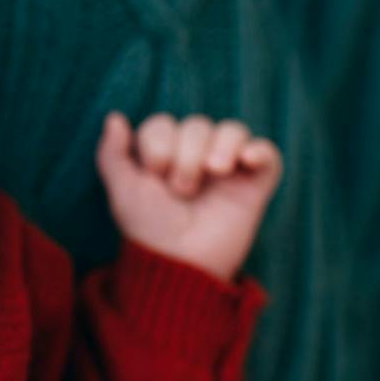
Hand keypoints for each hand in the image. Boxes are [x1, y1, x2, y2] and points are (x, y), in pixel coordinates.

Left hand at [95, 112, 282, 281]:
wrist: (183, 263)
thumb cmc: (150, 229)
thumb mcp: (123, 192)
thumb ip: (111, 155)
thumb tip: (115, 117)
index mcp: (165, 154)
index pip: (163, 124)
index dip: (157, 146)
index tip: (155, 177)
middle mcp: (197, 155)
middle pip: (197, 124)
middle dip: (187, 154)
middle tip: (182, 189)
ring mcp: (228, 168)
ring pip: (232, 130)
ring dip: (221, 146)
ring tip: (215, 171)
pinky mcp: (256, 184)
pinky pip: (268, 153)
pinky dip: (259, 149)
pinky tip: (245, 160)